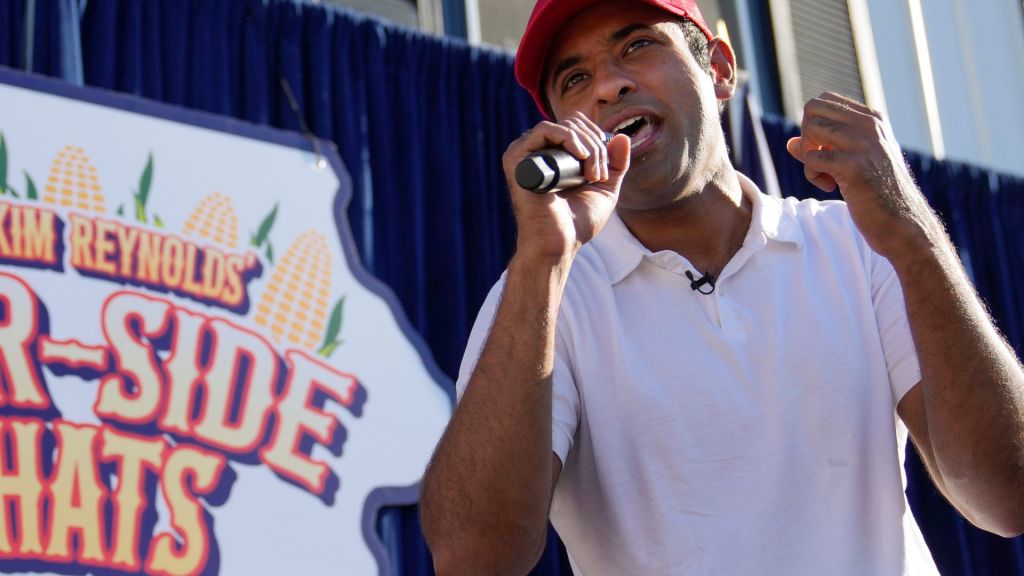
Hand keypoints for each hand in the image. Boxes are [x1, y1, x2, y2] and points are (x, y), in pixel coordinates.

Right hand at [502, 111, 630, 262]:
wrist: (559, 243)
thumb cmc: (577, 222)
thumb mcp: (605, 187)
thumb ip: (616, 163)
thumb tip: (622, 135)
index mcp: (553, 155)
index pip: (578, 125)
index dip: (598, 138)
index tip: (606, 169)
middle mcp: (537, 151)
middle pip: (574, 123)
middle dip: (596, 146)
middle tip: (599, 176)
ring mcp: (525, 153)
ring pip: (564, 127)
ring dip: (588, 146)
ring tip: (592, 175)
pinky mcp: (516, 158)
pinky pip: (544, 131)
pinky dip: (568, 138)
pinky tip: (581, 156)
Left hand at [786, 93, 940, 262]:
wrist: (904, 223)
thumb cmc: (878, 194)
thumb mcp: (853, 162)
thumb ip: (823, 149)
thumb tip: (791, 143)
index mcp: (872, 119)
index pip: (824, 100)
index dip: (813, 125)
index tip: (825, 149)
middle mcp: (869, 125)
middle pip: (812, 109)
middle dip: (807, 135)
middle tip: (820, 161)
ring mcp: (863, 144)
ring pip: (810, 130)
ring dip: (808, 157)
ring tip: (826, 176)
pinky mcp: (854, 166)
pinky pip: (811, 158)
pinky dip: (812, 175)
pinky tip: (831, 186)